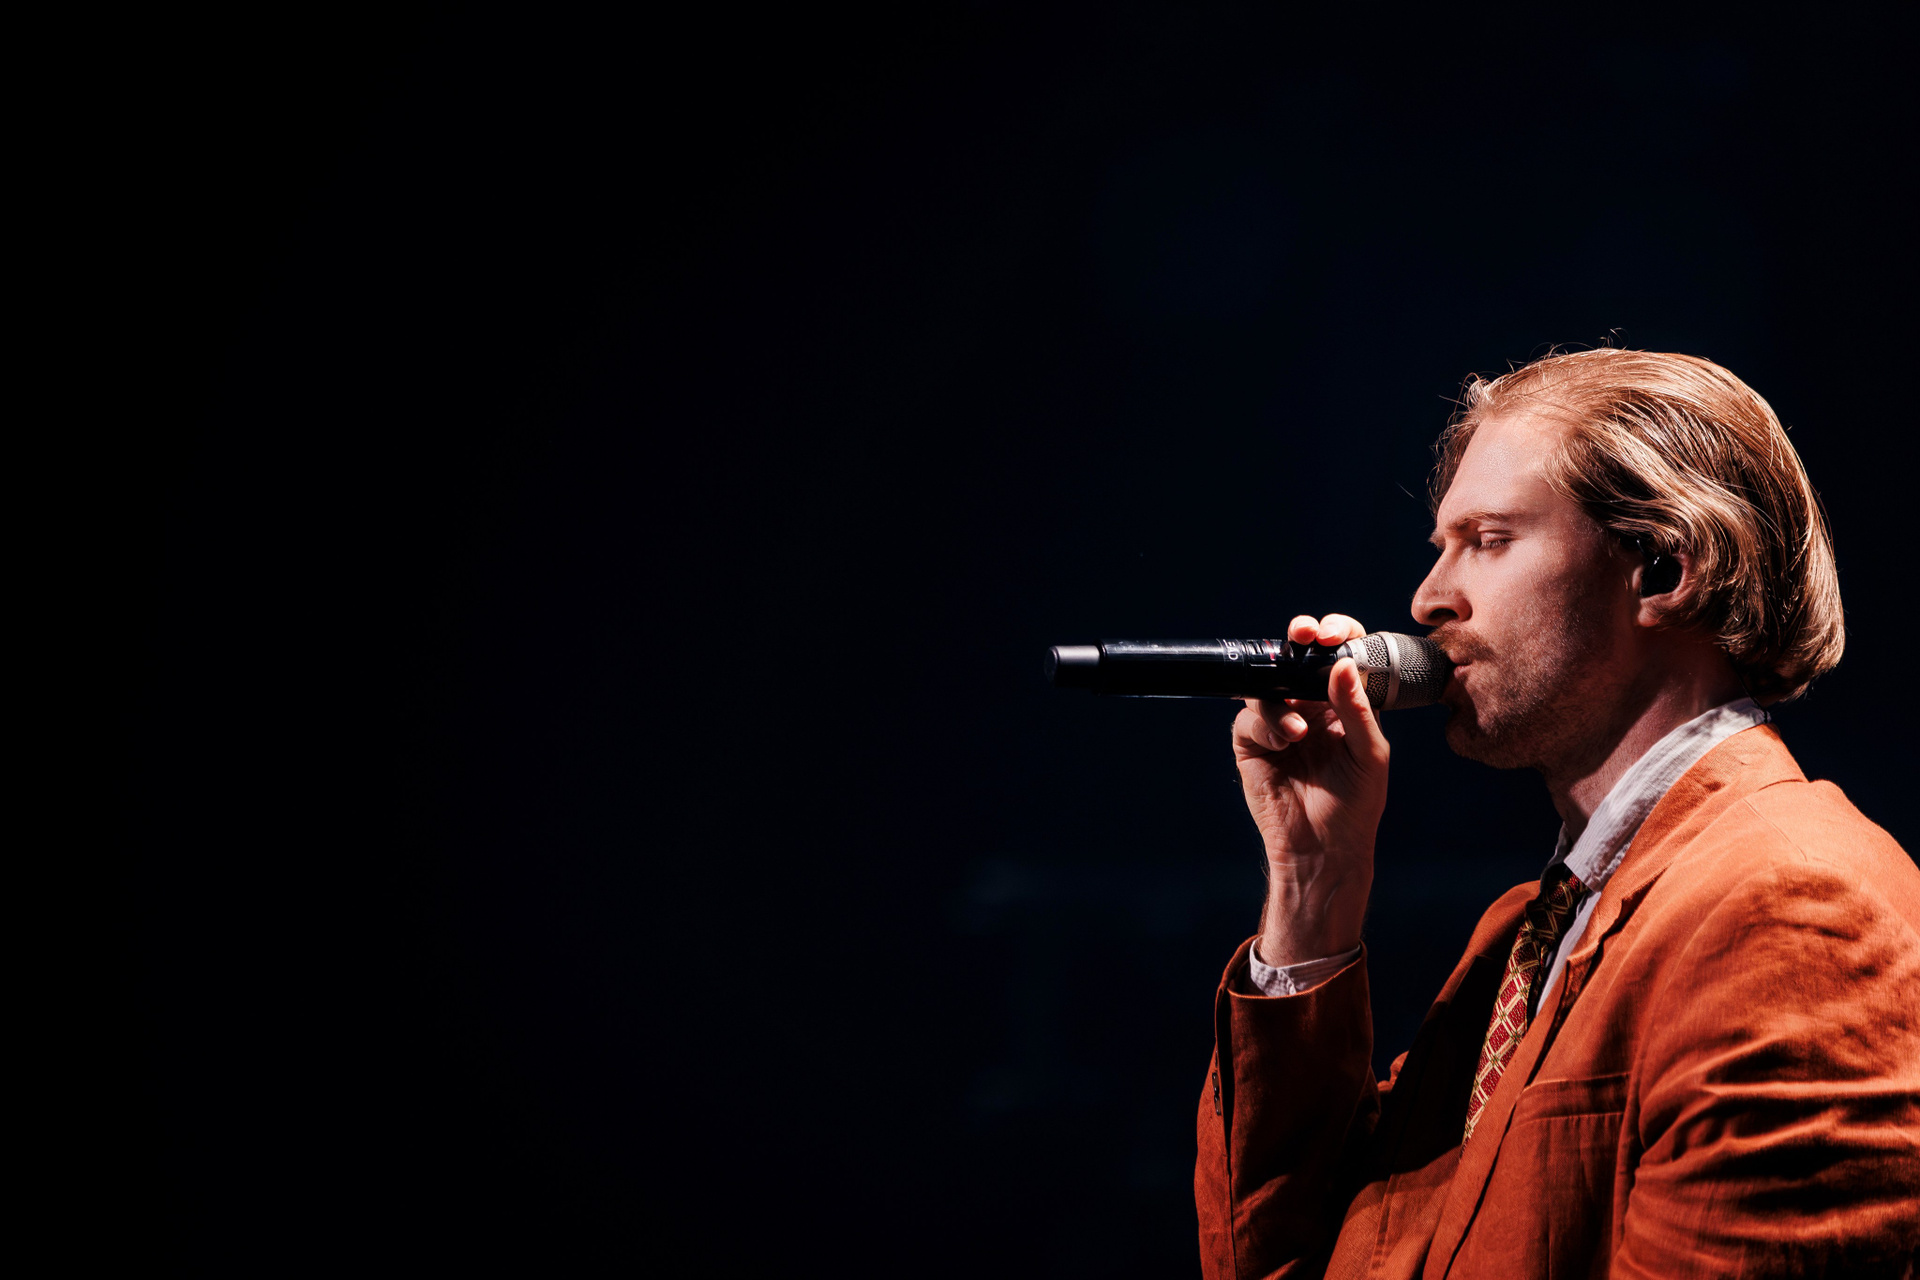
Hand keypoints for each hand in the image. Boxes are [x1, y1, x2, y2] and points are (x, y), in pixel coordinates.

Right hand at [1233, 614, 1389, 966]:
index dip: (1336, 634)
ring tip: (1298, 731)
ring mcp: (1278, 722)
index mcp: (1344, 704)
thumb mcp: (1370, 754)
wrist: (1323, 850)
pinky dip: (1265, 724)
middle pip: (1298, 658)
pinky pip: (1249, 718)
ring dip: (1282, 697)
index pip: (1339, 655)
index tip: (1333, 633)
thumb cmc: (1355, 806)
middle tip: (1304, 633)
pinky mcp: (1252, 743)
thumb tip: (1342, 663)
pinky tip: (1284, 742)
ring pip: (1269, 685)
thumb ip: (1357, 708)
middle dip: (1299, 638)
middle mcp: (1310, 706)